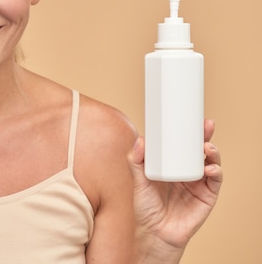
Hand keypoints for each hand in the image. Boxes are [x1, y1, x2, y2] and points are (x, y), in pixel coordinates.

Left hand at [128, 119, 222, 260]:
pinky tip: (210, 169)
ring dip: (213, 153)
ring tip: (207, 148)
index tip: (193, 119)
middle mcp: (188, 172)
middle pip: (201, 150)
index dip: (191, 132)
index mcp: (173, 165)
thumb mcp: (138, 180)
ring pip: (211, 163)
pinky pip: (215, 182)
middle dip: (206, 136)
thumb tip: (141, 140)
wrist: (153, 232)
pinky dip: (216, 173)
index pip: (184, 145)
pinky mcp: (207, 196)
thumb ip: (136, 160)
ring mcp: (199, 183)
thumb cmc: (146, 206)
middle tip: (206, 125)